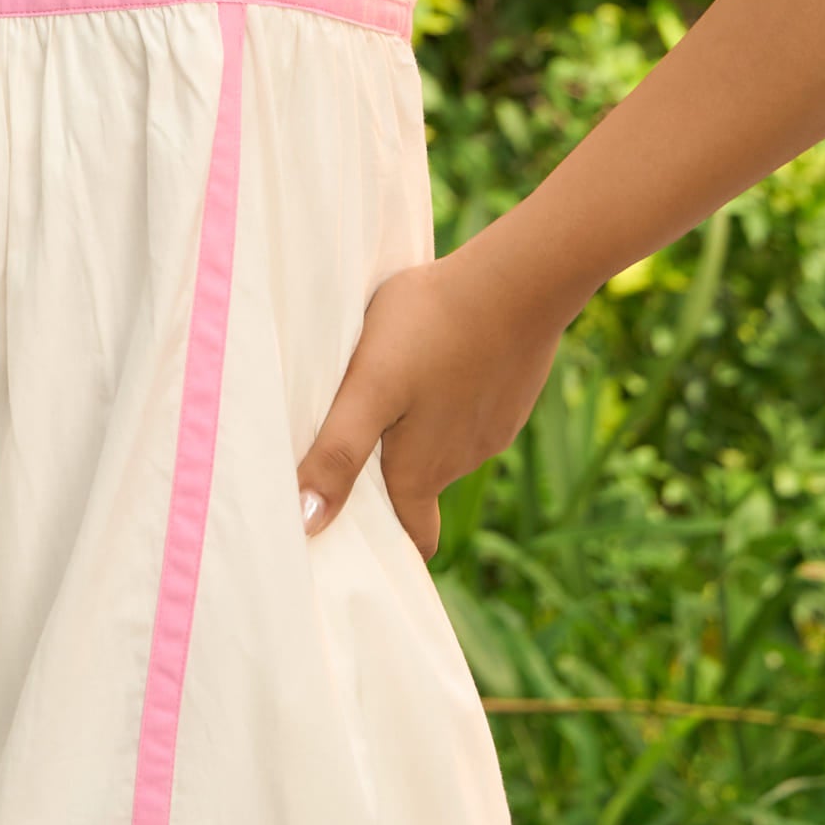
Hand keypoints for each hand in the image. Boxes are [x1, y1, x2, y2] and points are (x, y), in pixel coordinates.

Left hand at [295, 230, 570, 558]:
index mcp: (420, 471)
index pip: (411, 536)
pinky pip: (473, 409)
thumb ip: (338, 453)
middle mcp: (461, 461)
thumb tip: (307, 524)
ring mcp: (493, 427)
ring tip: (393, 386)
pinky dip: (452, 397)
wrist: (517, 281)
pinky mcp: (512, 393)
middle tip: (357, 443)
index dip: (388, 543)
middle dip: (392, 478)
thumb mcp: (369, 388)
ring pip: (448, 445)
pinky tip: (437, 356)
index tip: (361, 538)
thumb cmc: (431, 329)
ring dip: (420, 430)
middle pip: (422, 489)